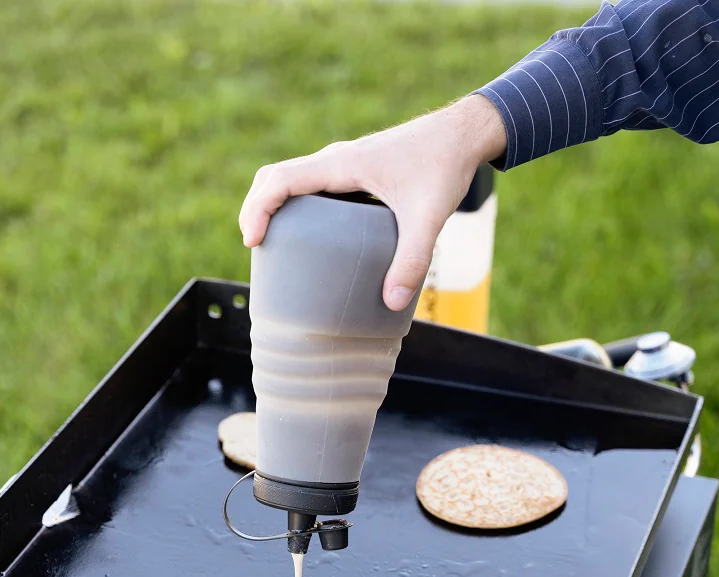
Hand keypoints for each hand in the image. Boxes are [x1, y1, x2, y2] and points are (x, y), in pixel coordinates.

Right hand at [239, 94, 506, 310]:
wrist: (464, 133)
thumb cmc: (445, 165)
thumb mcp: (429, 216)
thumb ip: (412, 260)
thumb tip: (391, 302)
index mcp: (342, 164)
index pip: (281, 178)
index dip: (258, 207)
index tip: (253, 241)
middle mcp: (336, 160)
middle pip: (275, 177)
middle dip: (256, 209)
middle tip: (255, 247)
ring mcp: (344, 163)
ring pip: (292, 179)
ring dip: (273, 205)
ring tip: (273, 245)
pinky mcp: (355, 170)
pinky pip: (312, 185)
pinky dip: (297, 205)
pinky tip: (310, 236)